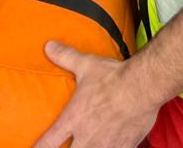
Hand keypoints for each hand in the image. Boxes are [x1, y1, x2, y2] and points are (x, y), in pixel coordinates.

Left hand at [33, 41, 162, 147]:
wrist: (142, 86)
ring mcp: (105, 145)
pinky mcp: (124, 146)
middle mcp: (86, 137)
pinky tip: (112, 145)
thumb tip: (48, 46)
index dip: (39, 147)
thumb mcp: (87, 65)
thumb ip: (66, 57)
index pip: (49, 142)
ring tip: (91, 145)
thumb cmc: (113, 77)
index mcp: (73, 119)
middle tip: (68, 146)